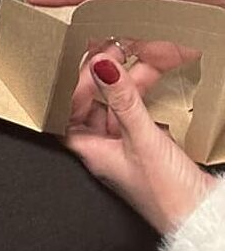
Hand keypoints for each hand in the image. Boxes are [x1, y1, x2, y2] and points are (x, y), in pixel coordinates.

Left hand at [65, 54, 214, 233]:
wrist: (200, 217)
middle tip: (110, 50)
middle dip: (100, 76)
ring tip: (134, 57)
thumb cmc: (166, 193)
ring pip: (114, 105)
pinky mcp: (144, 147)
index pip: (64, 109)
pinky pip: (133, 114)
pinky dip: (138, 95)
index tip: (84, 60)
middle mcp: (100, 147)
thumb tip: (101, 65)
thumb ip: (122, 100)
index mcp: (88, 149)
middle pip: (91, 103)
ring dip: (123, 82)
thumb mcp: (142, 138)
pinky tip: (146, 81)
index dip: (71, 84)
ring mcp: (122, 147)